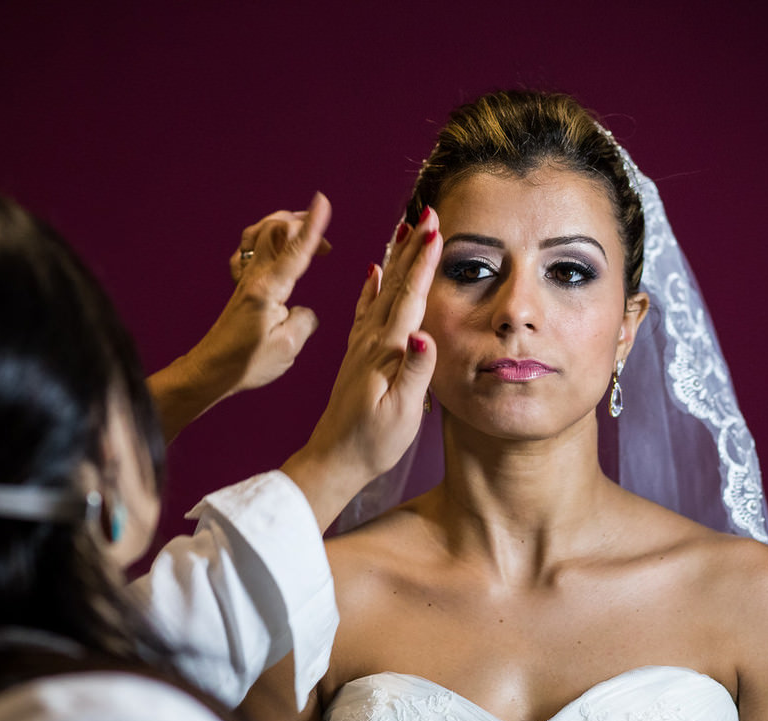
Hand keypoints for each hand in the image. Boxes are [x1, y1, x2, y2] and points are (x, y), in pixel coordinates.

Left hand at [147, 194, 331, 442]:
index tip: (323, 201)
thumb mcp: (288, 347)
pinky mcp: (243, 288)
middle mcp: (255, 277)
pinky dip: (268, 241)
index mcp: (268, 289)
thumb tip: (304, 310)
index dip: (312, 225)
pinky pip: (251, 250)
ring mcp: (246, 280)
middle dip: (302, 223)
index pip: (295, 250)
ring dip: (285, 228)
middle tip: (326, 245)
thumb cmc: (246, 363)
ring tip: (304, 235)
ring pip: (261, 234)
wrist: (210, 369)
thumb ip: (305, 321)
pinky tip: (276, 252)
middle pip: (274, 229)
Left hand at [281, 207, 440, 531]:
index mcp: (385, 351)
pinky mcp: (357, 355)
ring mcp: (361, 346)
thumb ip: (413, 373)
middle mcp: (370, 341)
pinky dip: (371, 287)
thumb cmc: (372, 443)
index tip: (433, 229)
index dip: (422, 263)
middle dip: (413, 248)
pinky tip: (372, 271)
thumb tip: (422, 336)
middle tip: (428, 214)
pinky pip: (365, 311)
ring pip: (381, 291)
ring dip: (396, 258)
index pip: (408, 298)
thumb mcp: (400, 414)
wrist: (334, 460)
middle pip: (394, 285)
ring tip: (405, 229)